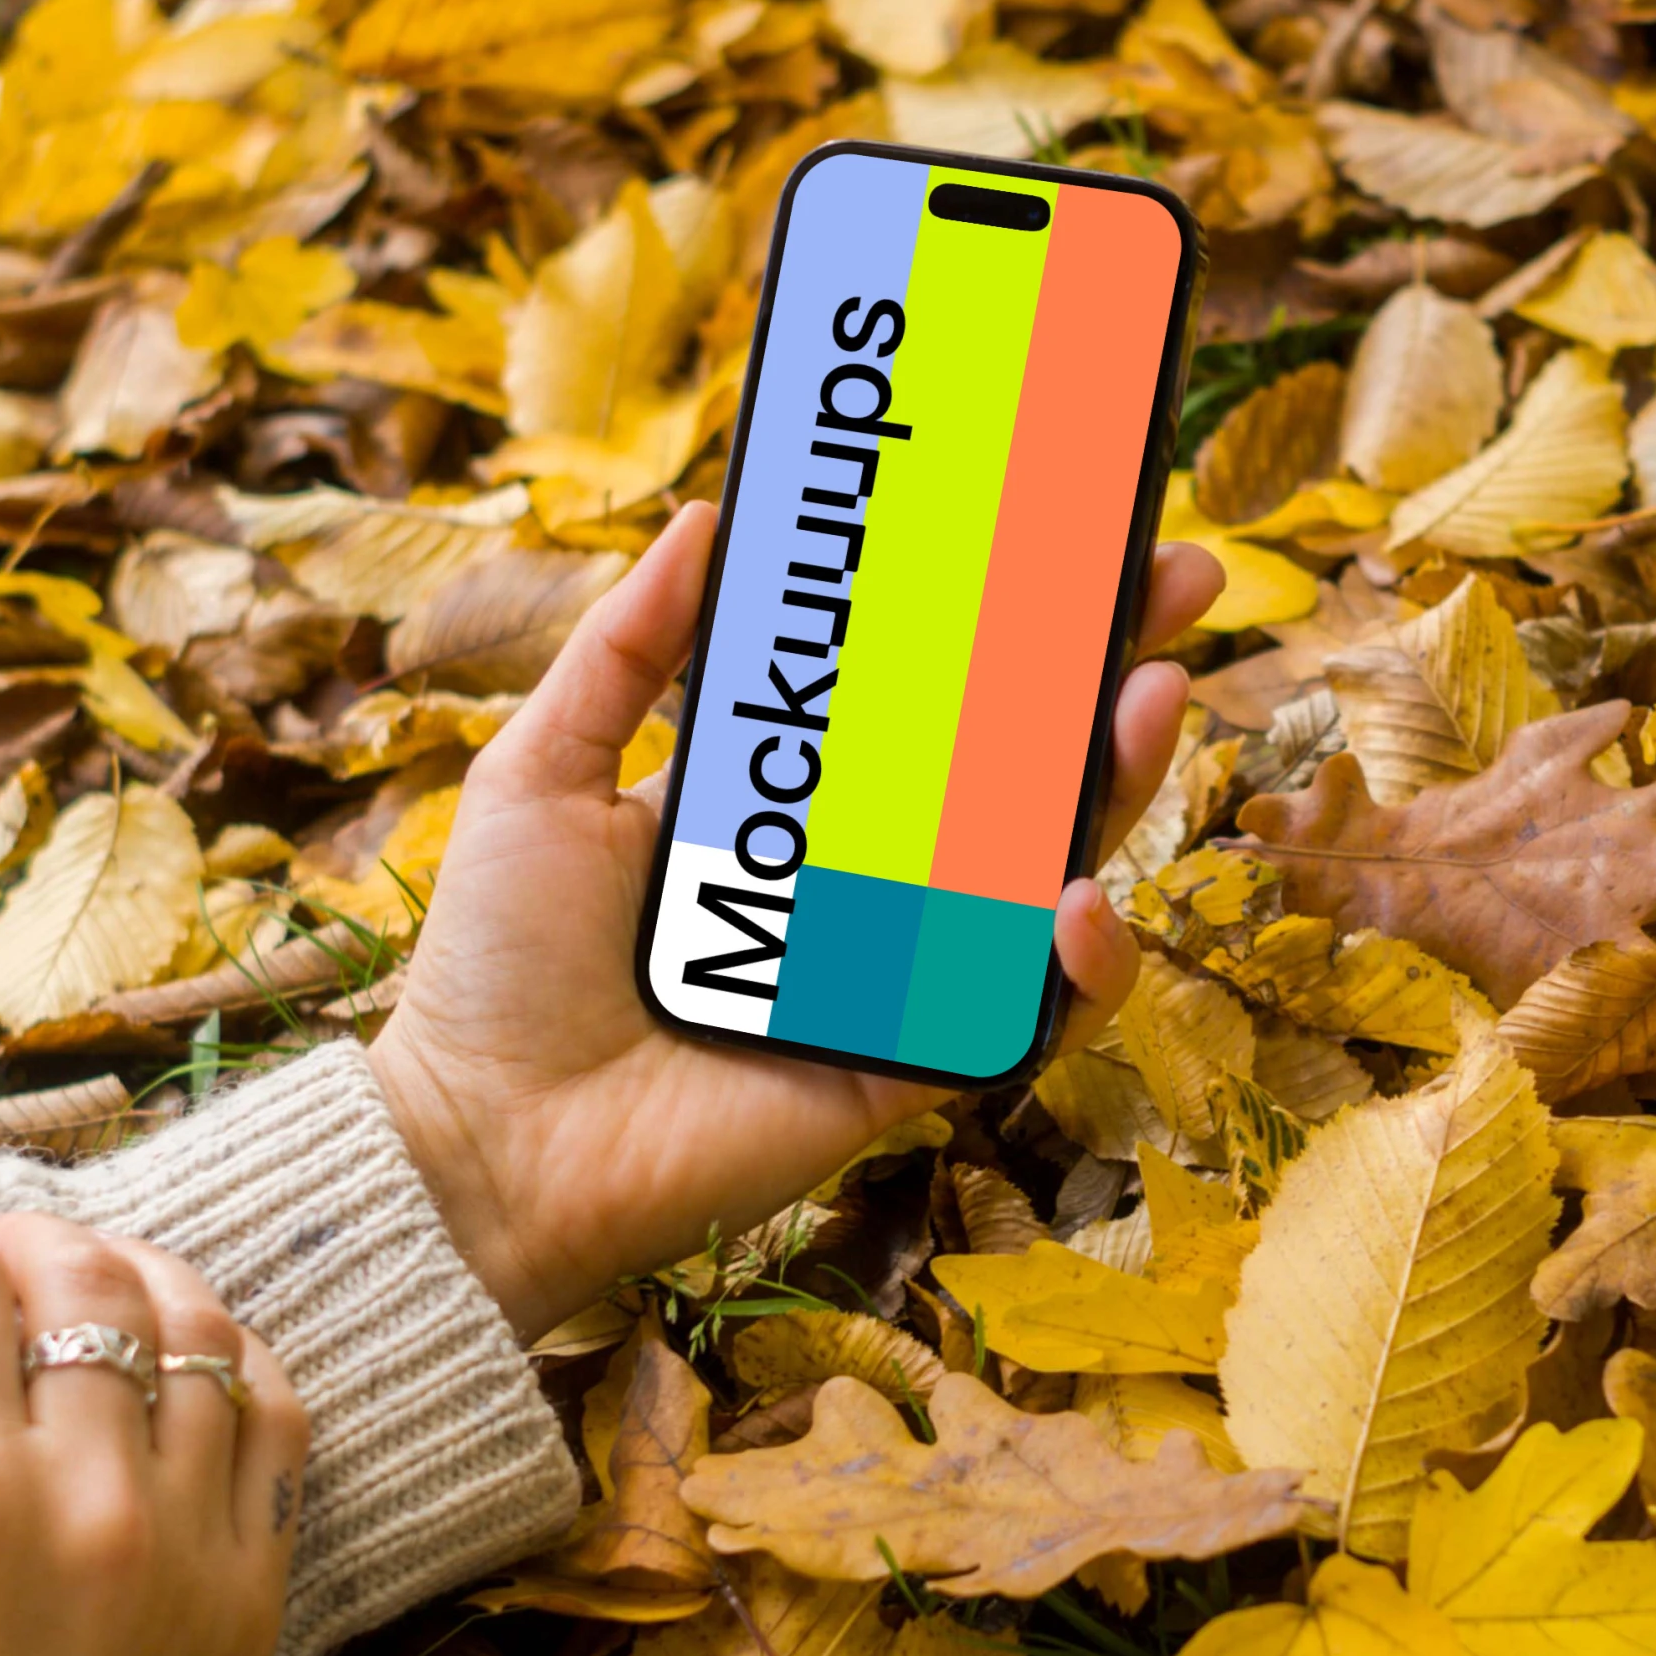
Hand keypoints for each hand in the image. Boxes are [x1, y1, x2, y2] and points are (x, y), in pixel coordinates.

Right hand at [0, 1217, 310, 1655]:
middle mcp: (95, 1502)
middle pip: (81, 1279)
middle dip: (16, 1241)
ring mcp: (195, 1544)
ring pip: (194, 1323)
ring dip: (128, 1274)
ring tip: (69, 1290)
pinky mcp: (256, 1589)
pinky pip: (273, 1414)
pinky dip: (226, 1352)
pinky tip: (169, 1355)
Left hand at [367, 499, 1222, 1334]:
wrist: (481, 1139)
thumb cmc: (498, 965)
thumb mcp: (546, 769)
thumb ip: (626, 649)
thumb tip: (704, 515)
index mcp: (784, 803)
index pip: (919, 694)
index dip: (998, 620)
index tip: (1065, 531)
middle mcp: (856, 881)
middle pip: (1014, 767)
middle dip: (1106, 670)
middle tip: (1174, 579)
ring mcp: (894, 971)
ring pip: (1046, 870)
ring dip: (1118, 784)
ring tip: (1153, 695)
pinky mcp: (907, 1065)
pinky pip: (1023, 1011)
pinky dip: (1073, 962)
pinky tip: (1074, 895)